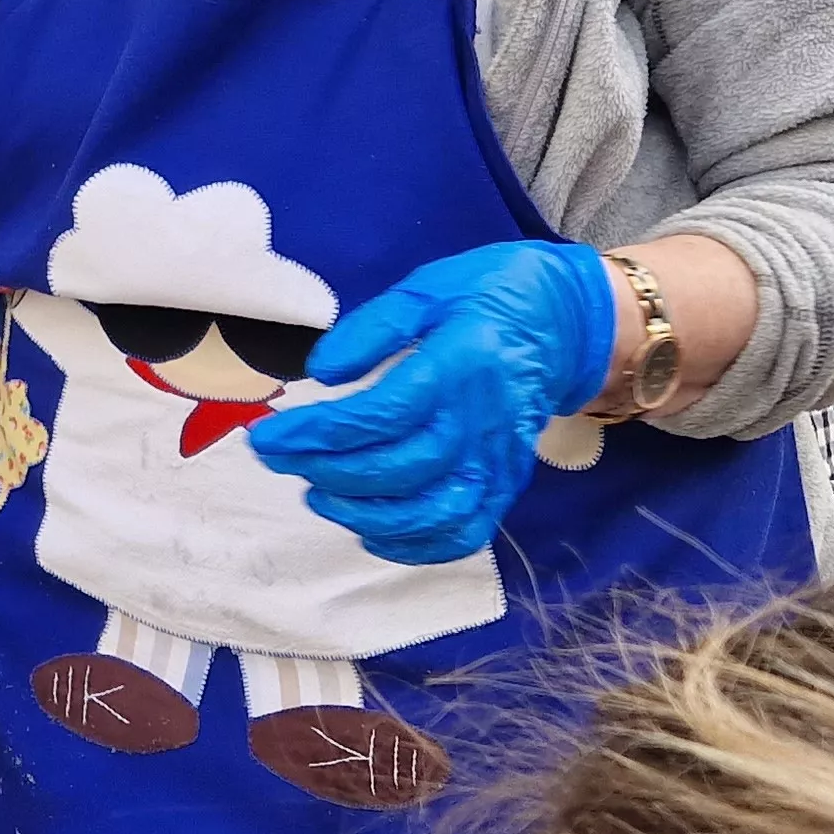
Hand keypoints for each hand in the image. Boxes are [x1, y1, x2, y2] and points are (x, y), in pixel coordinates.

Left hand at [247, 240, 614, 566]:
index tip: (269, 435)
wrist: (564, 325)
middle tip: (278, 459)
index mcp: (462, 365)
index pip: (382, 415)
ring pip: (430, 513)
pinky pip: (463, 534)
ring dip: (363, 514)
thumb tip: (321, 373)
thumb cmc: (486, 298)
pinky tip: (367, 527)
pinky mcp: (506, 486)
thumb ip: (372, 329)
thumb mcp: (426, 289)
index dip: (318, 433)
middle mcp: (483, 423)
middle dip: (326, 471)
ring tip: (316, 493)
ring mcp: (499, 462)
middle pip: (400, 469)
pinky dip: (412, 544)